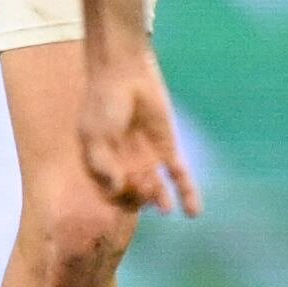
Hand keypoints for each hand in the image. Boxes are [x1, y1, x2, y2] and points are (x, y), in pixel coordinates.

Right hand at [76, 43, 199, 217]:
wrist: (124, 74)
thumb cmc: (103, 103)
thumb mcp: (94, 135)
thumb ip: (102, 164)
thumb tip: (116, 189)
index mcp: (103, 166)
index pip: (112, 194)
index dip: (117, 197)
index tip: (120, 186)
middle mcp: (125, 167)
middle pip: (135, 195)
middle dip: (139, 196)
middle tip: (143, 186)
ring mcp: (148, 160)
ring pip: (157, 190)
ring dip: (160, 199)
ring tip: (164, 205)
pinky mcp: (168, 150)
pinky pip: (179, 176)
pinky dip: (187, 193)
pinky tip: (193, 212)